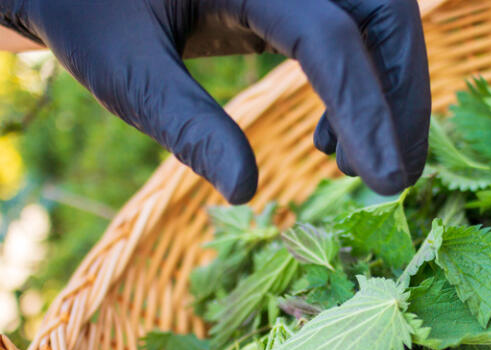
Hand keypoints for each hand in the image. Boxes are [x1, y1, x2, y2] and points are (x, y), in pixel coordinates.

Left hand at [0, 0, 429, 203]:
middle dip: (402, 97)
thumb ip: (184, 122)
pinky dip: (363, 80)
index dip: (365, 109)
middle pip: (383, 12)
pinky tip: (331, 136)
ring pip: (381, 16)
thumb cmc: (88, 14)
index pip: (329, 35)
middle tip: (393, 179)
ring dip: (391, 92)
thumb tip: (245, 190)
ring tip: (356, 165)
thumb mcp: (122, 69)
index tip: (383, 181)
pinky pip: (354, 26)